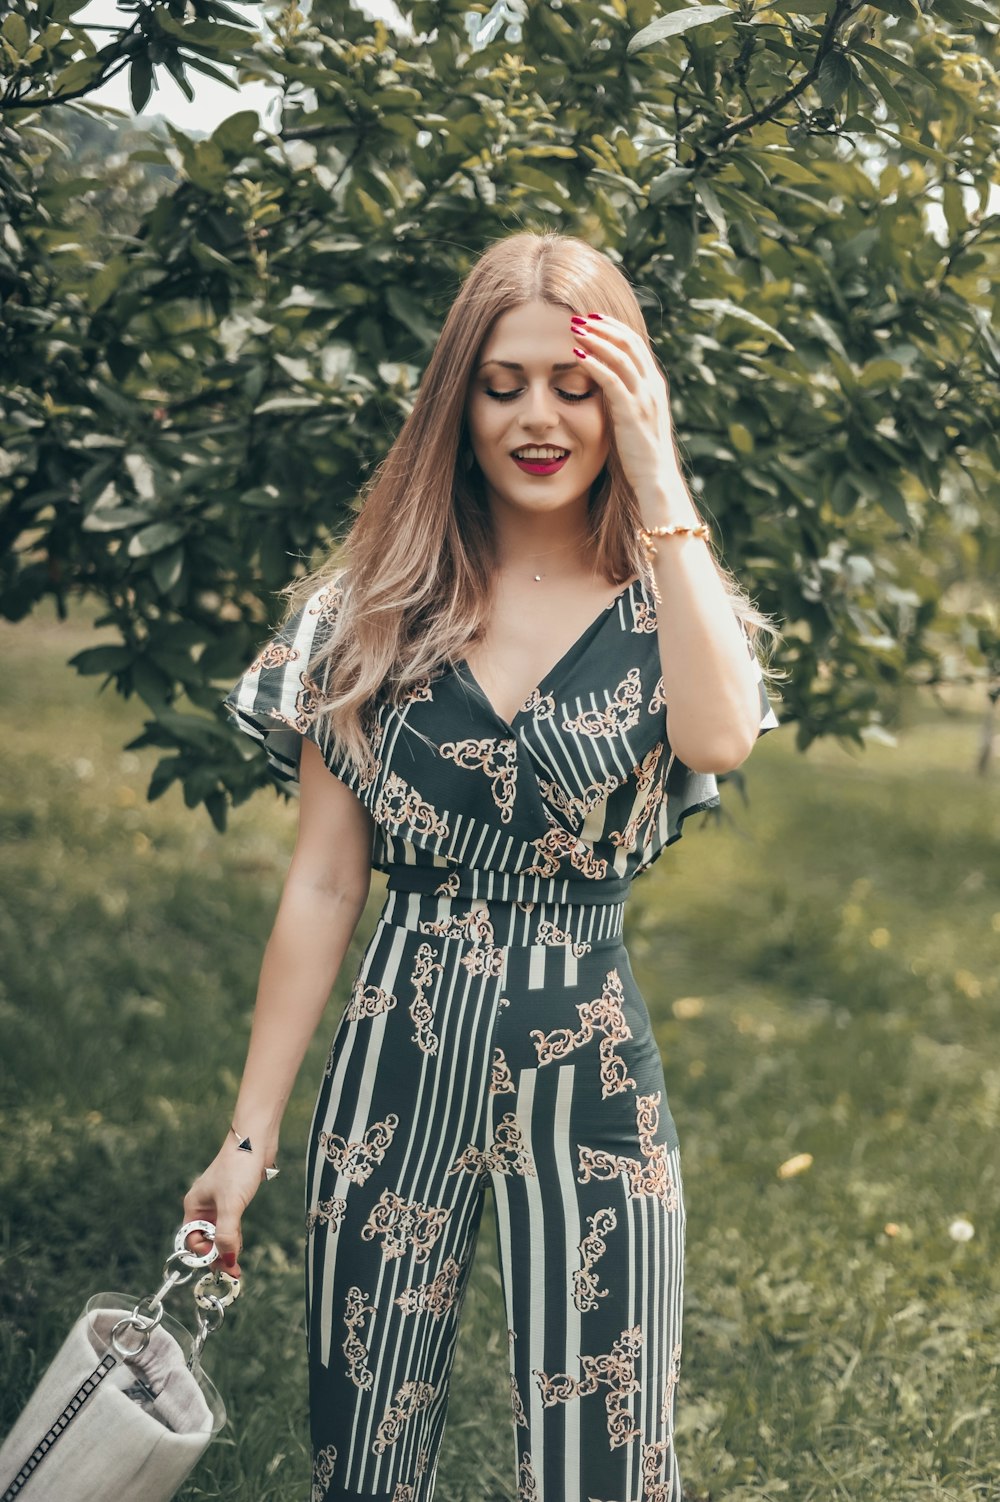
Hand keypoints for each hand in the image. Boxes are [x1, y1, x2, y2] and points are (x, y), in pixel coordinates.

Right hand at [182, 1140, 263, 1279]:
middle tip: (232, 1272)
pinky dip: (234, 1237)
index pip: (192, 1240)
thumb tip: (227, 1261)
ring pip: (218, 1233)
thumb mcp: (231, 1204)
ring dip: (226, 1248)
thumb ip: (227, 1233)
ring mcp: (219, 1202)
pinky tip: (239, 1245)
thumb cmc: (239, 1166)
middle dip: (216, 1256)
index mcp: (194, 1205)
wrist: (256, 1140)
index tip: (221, 1265)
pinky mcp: (234, 1198)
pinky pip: (230, 1224)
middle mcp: (203, 1205)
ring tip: (236, 1266)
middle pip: (205, 1239)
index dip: (205, 1254)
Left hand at [569, 311, 691, 519]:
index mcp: (654, 385)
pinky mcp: (631, 412)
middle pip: (630, 342)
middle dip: (604, 326)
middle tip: (580, 317)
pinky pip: (612, 380)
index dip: (614, 328)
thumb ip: (624, 397)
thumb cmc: (640, 453)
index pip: (636, 344)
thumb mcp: (634, 418)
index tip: (593, 319)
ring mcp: (644, 398)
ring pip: (621, 355)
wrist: (655, 479)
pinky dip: (594, 364)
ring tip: (574, 329)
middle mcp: (652, 386)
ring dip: (596, 339)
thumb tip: (604, 384)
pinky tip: (577, 356)